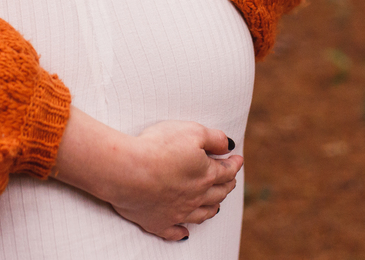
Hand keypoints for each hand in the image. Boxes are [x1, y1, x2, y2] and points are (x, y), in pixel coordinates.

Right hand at [51, 108, 241, 240]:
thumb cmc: (158, 147)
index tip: (237, 159)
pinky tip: (185, 233)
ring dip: (211, 209)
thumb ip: (213, 138)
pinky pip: (174, 232)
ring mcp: (178, 212)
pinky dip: (182, 233)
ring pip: (202, 214)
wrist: (127, 171)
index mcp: (206, 175)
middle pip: (217, 194)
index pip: (227, 171)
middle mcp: (196, 197)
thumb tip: (229, 145)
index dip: (234, 164)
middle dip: (226, 186)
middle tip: (230, 181)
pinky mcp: (158, 222)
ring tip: (216, 205)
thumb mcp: (192, 131)